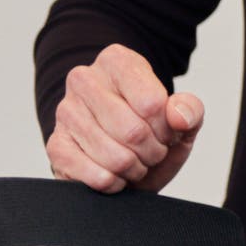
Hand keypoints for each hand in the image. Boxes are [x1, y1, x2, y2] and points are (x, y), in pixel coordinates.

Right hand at [46, 43, 205, 192]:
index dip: (167, 128)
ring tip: (133, 160)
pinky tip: (115, 174)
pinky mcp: (55, 146)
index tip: (165, 130)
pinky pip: (95, 176)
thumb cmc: (152, 131)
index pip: (152, 103)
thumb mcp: (181, 118)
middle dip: (153, 152)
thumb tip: (178, 117)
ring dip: (134, 169)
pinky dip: (113, 183)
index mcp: (117, 61)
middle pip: (134, 132)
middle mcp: (84, 80)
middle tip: (151, 150)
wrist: (124, 154)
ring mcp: (65, 112)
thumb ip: (190, 110)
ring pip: (116, 158)